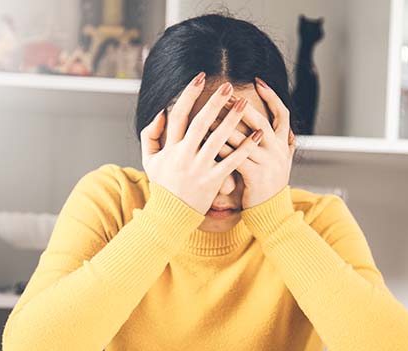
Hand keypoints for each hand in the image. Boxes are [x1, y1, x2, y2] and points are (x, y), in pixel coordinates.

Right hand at [140, 72, 262, 214]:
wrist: (170, 216)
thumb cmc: (163, 186)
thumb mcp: (149, 160)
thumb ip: (150, 134)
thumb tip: (162, 112)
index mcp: (170, 148)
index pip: (179, 115)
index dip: (188, 95)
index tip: (199, 77)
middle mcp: (184, 156)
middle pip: (200, 124)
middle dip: (214, 103)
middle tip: (227, 87)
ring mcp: (199, 168)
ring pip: (217, 140)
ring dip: (232, 120)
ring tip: (244, 104)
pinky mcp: (213, 181)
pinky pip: (231, 162)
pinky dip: (245, 148)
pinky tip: (257, 135)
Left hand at [219, 77, 295, 208]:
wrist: (271, 213)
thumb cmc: (270, 187)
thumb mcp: (284, 164)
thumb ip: (286, 146)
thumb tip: (290, 131)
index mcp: (284, 145)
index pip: (283, 114)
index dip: (271, 96)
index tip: (258, 80)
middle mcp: (278, 151)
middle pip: (260, 122)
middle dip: (240, 107)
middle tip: (224, 94)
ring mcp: (267, 164)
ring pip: (243, 138)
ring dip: (223, 126)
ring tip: (208, 115)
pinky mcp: (255, 176)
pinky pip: (234, 157)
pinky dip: (220, 148)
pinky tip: (207, 141)